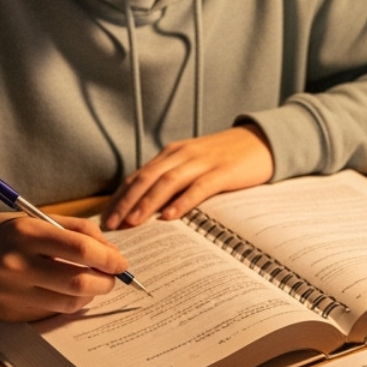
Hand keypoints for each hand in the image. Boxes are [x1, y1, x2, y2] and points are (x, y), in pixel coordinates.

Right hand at [0, 212, 128, 320]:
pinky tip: (68, 292)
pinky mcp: (12, 313)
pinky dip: (69, 303)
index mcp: (26, 234)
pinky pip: (53, 312)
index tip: (120, 261)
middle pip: (79, 281)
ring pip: (70, 302)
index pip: (81, 249)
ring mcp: (14, 293)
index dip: (109, 257)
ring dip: (91, 294)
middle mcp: (19, 265)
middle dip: (106, 281)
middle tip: (113, 276)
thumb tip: (110, 250)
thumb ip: (74, 230)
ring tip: (92, 283)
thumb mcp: (32, 219)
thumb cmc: (0, 235)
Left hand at [104, 124, 274, 228]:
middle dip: (126, 202)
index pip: (138, 176)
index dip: (120, 196)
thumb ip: (173, 180)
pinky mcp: (223, 171)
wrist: (261, 141)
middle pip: (146, 178)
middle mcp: (182, 155)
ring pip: (167, 182)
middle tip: (111, 224)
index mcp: (172, 154)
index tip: (105, 217)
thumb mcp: (194, 165)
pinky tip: (170, 216)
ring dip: (148, 203)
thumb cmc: (226, 159)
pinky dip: (182, 201)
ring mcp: (202, 162)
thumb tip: (148, 208)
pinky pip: (198, 187)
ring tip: (133, 221)